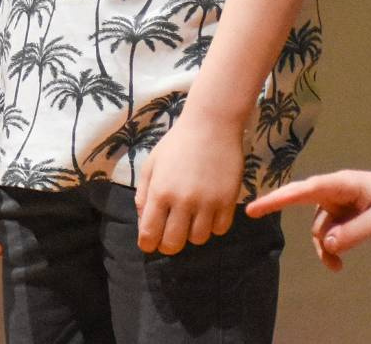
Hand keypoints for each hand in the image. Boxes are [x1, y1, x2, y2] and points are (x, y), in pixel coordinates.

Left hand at [134, 114, 243, 254]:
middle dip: (168, 246)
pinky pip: (220, 230)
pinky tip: (209, 214)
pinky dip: (213, 227)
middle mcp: (183, 201)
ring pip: (198, 240)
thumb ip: (143, 194)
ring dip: (192, 234)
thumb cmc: (177, 143)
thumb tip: (144, 222)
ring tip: (191, 220)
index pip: (149, 234)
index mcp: (160, 192)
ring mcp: (207, 202)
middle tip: (170, 237)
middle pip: (173, 244)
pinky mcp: (228, 200)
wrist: (212, 124)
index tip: (150, 243)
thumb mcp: (152, 164)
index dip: (147, 244)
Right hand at [246, 166, 370, 270]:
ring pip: (317, 229)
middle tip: (265, 222)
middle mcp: (330, 191)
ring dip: (325, 249)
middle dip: (289, 217)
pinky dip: (330, 248)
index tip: (256, 206)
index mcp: (340, 185)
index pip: (305, 190)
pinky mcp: (334, 212)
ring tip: (339, 267)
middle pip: (303, 207)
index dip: (280, 198)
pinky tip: (339, 262)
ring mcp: (331, 202)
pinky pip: (325, 234)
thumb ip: (355, 233)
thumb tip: (327, 244)